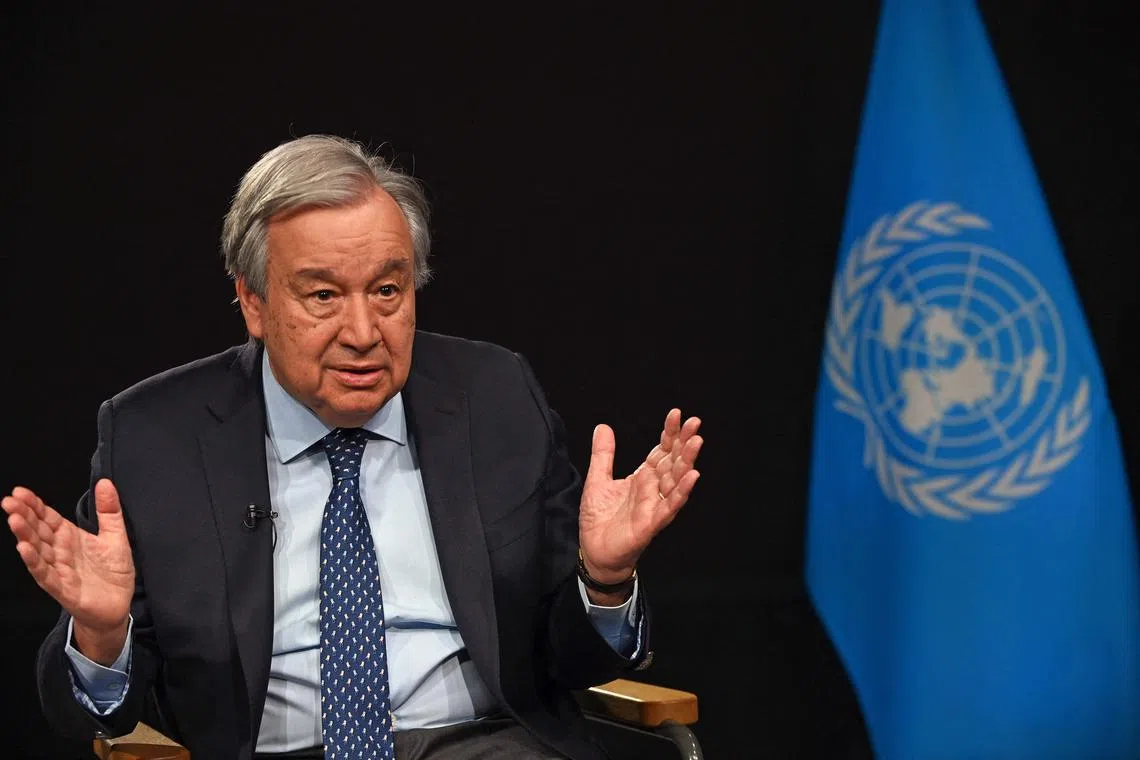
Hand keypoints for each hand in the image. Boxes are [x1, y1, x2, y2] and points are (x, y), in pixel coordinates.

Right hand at [3, 479, 134, 663]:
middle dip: (23, 515)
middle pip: (38, 531)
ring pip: (38, 550)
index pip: (48, 517)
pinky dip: (35, 562)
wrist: (118, 605)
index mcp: (70, 537)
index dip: (35, 505)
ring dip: (25, 535)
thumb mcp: (116, 536)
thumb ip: (109, 510)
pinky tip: (24, 549)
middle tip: (8, 501)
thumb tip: (105, 481)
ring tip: (14, 519)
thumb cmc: (113, 572)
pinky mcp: (63, 588)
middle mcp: (60, 551)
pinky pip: (46, 574)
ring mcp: (59, 570)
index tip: (20, 491)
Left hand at [578, 408, 702, 586]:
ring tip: (696, 442)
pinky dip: (681, 491)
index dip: (670, 433)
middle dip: (684, 442)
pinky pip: (670, 505)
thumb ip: (603, 454)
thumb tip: (603, 426)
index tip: (677, 414)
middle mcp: (654, 489)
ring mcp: (655, 505)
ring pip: (676, 480)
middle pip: (674, 461)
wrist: (594, 551)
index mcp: (644, 477)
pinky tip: (693, 476)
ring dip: (687, 461)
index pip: (662, 451)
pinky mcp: (652, 522)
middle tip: (695, 423)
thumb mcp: (597, 479)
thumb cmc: (599, 519)